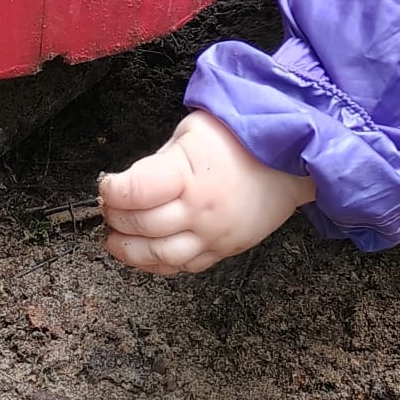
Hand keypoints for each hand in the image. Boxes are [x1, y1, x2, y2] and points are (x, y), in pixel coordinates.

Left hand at [99, 111, 315, 275]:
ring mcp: (214, 235)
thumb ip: (161, 161)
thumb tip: (132, 185)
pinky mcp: (225, 249)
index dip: (111, 190)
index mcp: (189, 175)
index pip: (134, 192)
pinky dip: (159, 266)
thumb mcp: (193, 132)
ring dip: (130, 251)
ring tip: (115, 240)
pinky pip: (185, 267)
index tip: (107, 184)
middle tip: (108, 210)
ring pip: (160, 256)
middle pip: (141, 226)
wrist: (293, 158)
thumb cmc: (242, 136)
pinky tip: (144, 255)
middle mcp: (200, 211)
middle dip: (116, 218)